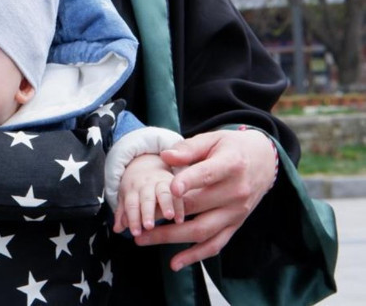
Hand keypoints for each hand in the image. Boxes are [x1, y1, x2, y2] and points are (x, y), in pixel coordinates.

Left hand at [113, 154, 183, 236]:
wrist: (146, 163)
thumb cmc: (135, 186)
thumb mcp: (125, 196)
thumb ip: (122, 213)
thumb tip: (117, 228)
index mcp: (132, 189)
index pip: (131, 205)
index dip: (132, 219)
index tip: (135, 233)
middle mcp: (145, 185)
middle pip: (146, 199)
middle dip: (147, 212)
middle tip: (148, 226)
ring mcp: (159, 183)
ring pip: (163, 193)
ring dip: (166, 205)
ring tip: (169, 217)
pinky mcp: (173, 183)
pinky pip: (178, 194)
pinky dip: (180, 206)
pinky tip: (180, 219)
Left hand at [132, 129, 276, 270]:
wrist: (264, 161)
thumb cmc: (232, 147)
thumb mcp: (213, 139)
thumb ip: (188, 148)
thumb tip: (165, 156)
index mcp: (231, 165)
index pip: (207, 175)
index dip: (188, 181)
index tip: (170, 188)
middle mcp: (236, 193)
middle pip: (198, 206)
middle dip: (165, 214)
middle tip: (139, 218)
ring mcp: (236, 213)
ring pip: (203, 231)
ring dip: (171, 238)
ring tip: (143, 239)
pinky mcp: (235, 225)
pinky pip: (215, 245)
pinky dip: (195, 256)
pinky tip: (174, 262)